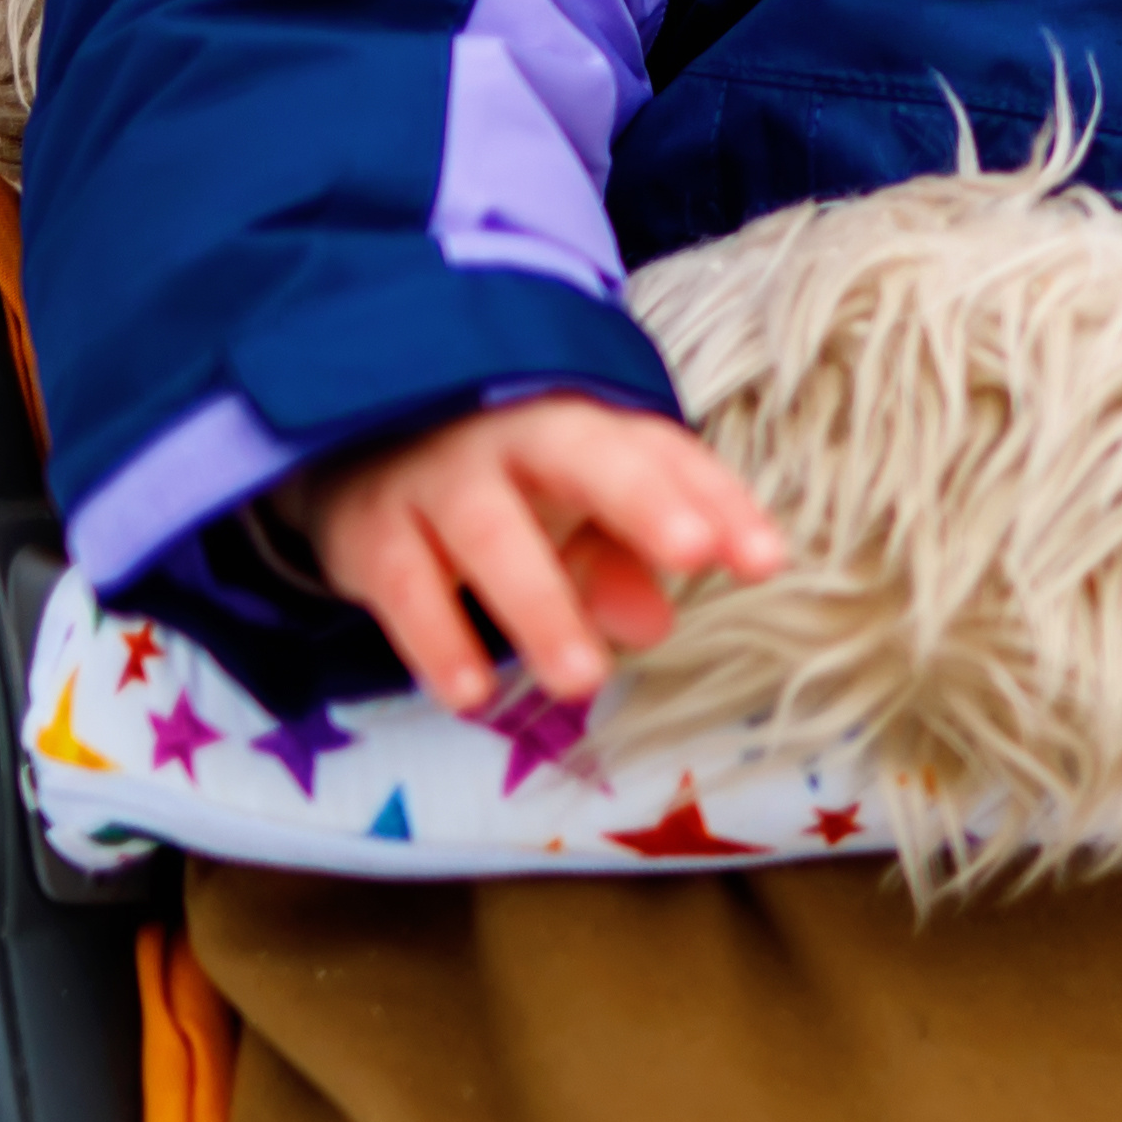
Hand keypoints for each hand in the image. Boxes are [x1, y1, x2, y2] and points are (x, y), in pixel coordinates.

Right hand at [292, 393, 789, 715]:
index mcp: (581, 427)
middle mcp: (512, 439)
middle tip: (694, 553)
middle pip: (581, 454)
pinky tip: (471, 695)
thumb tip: (656, 623)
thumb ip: (617, 563)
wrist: (353, 459)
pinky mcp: (371, 533)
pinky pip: (405, 585)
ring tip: (584, 680)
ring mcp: (438, 480)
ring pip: (490, 531)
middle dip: (641, 497)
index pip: (660, 451)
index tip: (767, 560)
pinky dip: (437, 641)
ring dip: (541, 604)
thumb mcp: (568, 520)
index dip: (716, 499)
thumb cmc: (499, 493)